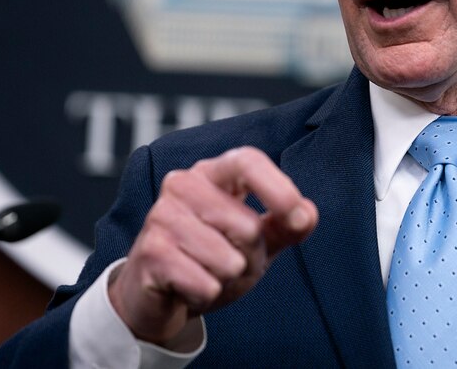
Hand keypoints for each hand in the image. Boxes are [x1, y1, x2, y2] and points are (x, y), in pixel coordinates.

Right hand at [107, 146, 317, 346]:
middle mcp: (183, 185)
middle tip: (231, 262)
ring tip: (207, 272)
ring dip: (228, 279)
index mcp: (213, 173)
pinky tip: (189, 286)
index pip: (247, 162)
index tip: (296, 217)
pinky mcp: (150, 252)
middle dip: (252, 257)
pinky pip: (206, 285)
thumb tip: (306, 214)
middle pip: (247, 225)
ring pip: (228, 260)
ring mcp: (162, 216)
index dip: (278, 188)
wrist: (158, 293)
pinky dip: (207, 294)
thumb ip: (285, 226)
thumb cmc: (209, 256)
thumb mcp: (256, 240)